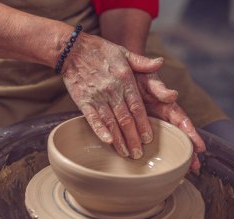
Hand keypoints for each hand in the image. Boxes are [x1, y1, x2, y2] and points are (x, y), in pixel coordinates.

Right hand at [62, 35, 163, 158]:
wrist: (73, 50)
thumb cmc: (100, 51)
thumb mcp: (124, 52)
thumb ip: (142, 62)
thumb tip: (161, 63)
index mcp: (125, 79)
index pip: (137, 107)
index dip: (143, 124)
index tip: (148, 138)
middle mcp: (113, 89)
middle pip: (126, 119)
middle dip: (133, 138)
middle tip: (138, 154)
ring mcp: (97, 96)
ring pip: (111, 122)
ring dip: (119, 140)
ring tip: (125, 154)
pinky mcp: (83, 101)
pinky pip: (92, 118)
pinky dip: (100, 130)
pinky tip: (107, 141)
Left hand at [136, 72, 205, 171]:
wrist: (116, 71)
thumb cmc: (134, 72)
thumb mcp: (145, 76)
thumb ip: (158, 86)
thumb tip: (172, 95)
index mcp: (164, 103)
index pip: (181, 120)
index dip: (191, 133)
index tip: (200, 147)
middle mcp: (159, 114)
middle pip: (176, 134)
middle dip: (187, 150)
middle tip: (195, 168)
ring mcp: (148, 120)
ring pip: (162, 140)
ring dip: (172, 155)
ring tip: (183, 172)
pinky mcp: (135, 124)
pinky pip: (143, 139)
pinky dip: (150, 151)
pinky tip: (154, 164)